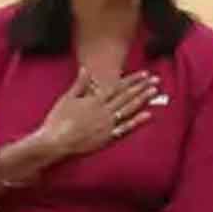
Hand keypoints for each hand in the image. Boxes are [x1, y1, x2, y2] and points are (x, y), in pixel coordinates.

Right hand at [36, 65, 157, 157]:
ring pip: (129, 110)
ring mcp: (107, 124)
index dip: (133, 80)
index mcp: (94, 100)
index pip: (118, 86)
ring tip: (155, 93)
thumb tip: (85, 69)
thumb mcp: (67, 98)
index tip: (145, 74)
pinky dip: (137, 122)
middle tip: (157, 80)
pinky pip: (125, 129)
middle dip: (143, 87)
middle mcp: (104, 110)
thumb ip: (79, 84)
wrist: (55, 142)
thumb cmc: (57, 120)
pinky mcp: (107, 138)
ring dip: (143, 100)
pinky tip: (148, 115)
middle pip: (127, 96)